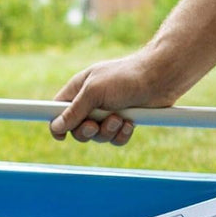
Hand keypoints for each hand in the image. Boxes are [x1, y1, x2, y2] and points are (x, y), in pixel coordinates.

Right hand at [49, 52, 176, 144]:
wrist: (160, 78)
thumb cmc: (125, 77)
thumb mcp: (94, 92)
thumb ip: (74, 111)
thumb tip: (56, 126)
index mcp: (79, 89)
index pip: (58, 109)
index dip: (57, 123)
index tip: (60, 136)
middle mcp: (91, 102)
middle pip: (77, 129)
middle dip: (87, 131)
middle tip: (96, 125)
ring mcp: (108, 113)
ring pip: (98, 137)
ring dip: (108, 131)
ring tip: (120, 118)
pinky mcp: (124, 122)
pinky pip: (115, 139)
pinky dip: (122, 134)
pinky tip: (130, 123)